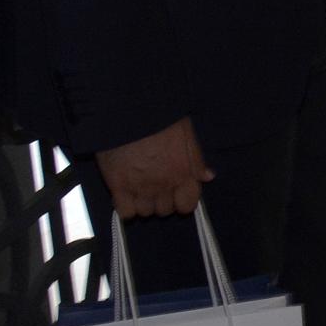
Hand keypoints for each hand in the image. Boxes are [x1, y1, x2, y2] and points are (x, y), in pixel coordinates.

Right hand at [95, 117, 210, 218]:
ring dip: (144, 204)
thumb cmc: (160, 119)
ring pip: (146, 212)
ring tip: (141, 189)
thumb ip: (197, 160)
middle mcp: (164, 185)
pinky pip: (126, 212)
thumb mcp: (187, 134)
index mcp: (183, 172)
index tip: (178, 194)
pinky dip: (126, 207)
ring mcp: (140, 188)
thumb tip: (207, 176)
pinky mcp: (118, 187)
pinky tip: (126, 194)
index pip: (188, 205)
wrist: (129, 113)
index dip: (183, 201)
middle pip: (165, 210)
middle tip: (157, 186)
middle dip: (163, 201)